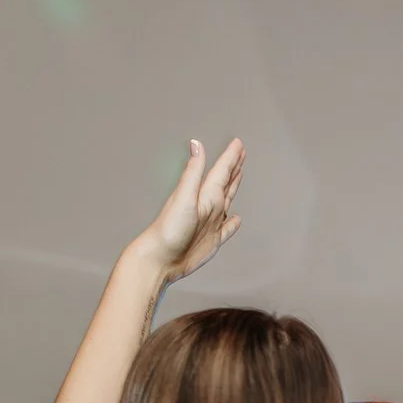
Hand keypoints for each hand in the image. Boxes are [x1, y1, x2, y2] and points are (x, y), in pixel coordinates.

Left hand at [129, 138, 244, 283]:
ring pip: (227, 200)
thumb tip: (196, 144)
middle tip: (241, 152)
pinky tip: (236, 219)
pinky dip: (233, 223)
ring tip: (238, 175)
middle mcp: (208, 206)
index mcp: (204, 195)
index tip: (238, 144)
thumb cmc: (169, 229)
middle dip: (233, 167)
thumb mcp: (184, 196)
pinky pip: (227, 229)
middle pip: (225, 182)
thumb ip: (193, 171)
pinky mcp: (212, 239)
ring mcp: (210, 223)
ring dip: (233, 187)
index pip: (220, 171)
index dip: (230, 158)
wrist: (162, 259)